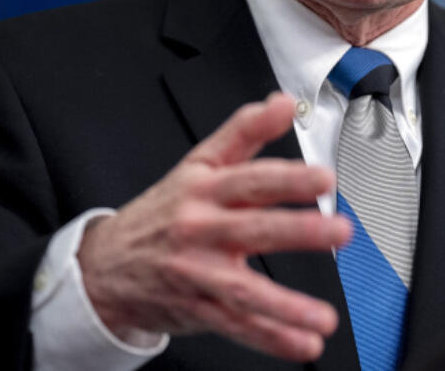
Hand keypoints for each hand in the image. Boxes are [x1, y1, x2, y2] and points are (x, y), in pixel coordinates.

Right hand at [76, 93, 350, 360]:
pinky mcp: (199, 308)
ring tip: (324, 316)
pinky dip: (272, 339)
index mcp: (205, 189)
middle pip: (254, 229)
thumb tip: (283, 102)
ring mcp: (199, 272)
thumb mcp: (198, 164)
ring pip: (246, 289)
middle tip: (340, 230)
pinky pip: (239, 326)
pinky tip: (303, 343)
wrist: (105, 265)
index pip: (251, 179)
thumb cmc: (162, 211)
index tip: (323, 178)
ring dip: (288, 306)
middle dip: (300, 232)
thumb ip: (245, 131)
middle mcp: (202, 230)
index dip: (288, 178)